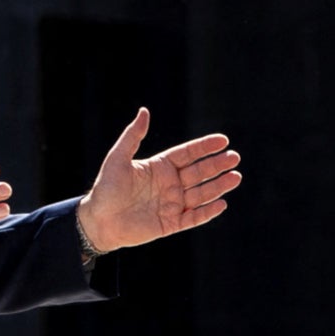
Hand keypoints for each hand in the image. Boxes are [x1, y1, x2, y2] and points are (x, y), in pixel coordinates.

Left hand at [73, 108, 238, 255]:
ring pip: (201, 194)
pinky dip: (208, 212)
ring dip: (219, 186)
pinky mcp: (171, 224)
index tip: (223, 140)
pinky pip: (194, 218)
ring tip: (236, 177)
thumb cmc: (106, 188)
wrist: (99, 220)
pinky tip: (222, 203)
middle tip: (235, 158)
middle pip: (199, 173)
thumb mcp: (118, 158)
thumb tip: (144, 111)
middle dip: (217, 165)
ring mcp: (172, 204)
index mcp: (160, 167)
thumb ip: (133, 136)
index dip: (205, 147)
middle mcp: (170, 184)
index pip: (188, 154)